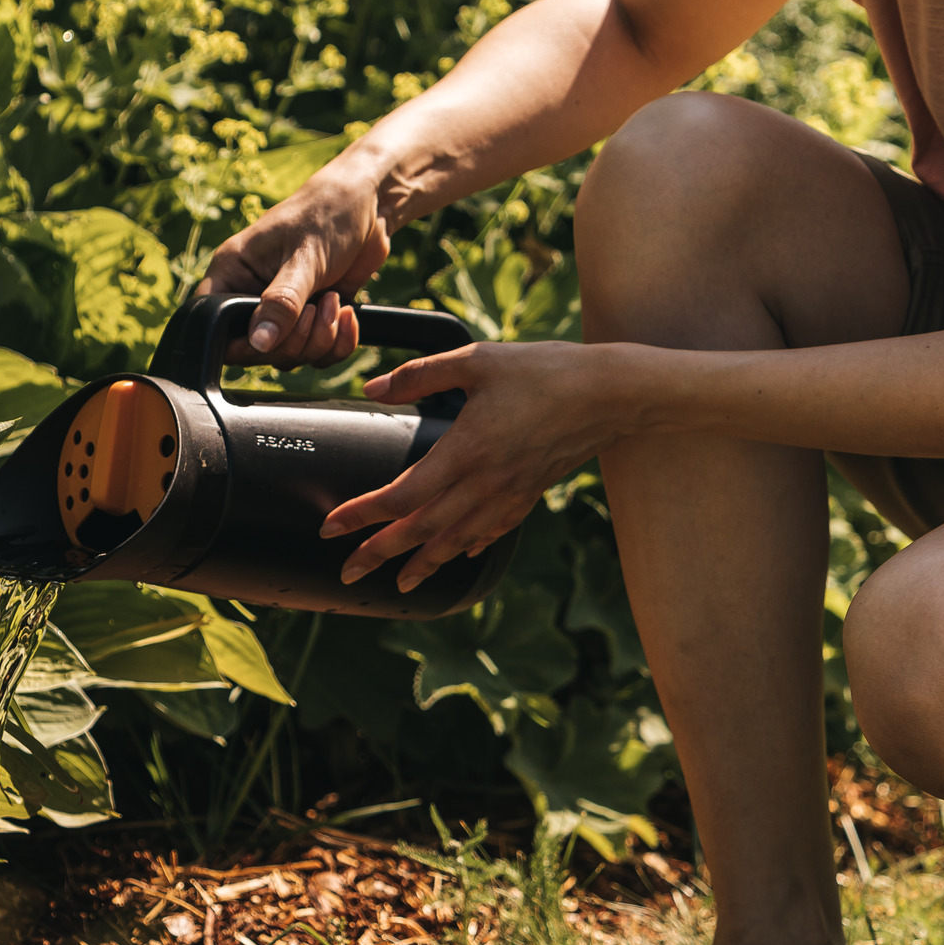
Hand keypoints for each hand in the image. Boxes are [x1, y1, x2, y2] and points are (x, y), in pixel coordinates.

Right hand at [196, 166, 391, 366]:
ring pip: (291, 356)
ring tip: (336, 301)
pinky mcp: (313, 317)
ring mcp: (284, 311)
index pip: (216, 327)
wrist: (369, 205)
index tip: (279, 333)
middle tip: (318, 306)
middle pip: (259, 352)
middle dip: (296, 340)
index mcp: (232, 274)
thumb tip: (258, 342)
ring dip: (320, 340)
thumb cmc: (326, 215)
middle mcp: (252, 296)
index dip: (245, 344)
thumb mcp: (304, 258)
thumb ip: (282, 302)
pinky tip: (349, 313)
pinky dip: (338, 343)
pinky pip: (319, 352)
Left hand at [319, 341, 631, 589]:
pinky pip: (493, 531)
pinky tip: (458, 555)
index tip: (332, 528)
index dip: (363, 515)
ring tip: (399, 583)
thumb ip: (421, 375)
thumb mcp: (477, 361)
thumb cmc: (546, 371)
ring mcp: (510, 493)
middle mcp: (485, 483)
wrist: (611, 394)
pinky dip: (469, 547)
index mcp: (466, 451)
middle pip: (422, 531)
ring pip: (457, 541)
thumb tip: (374, 389)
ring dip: (422, 565)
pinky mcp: (530, 493)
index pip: (401, 496)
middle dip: (380, 555)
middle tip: (349, 572)